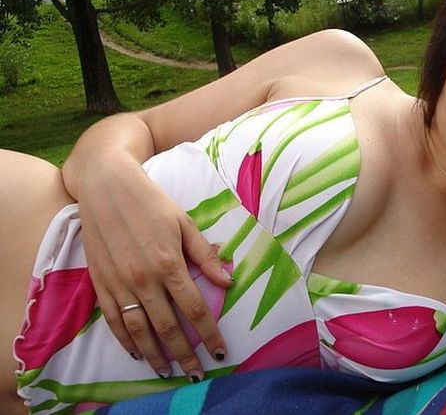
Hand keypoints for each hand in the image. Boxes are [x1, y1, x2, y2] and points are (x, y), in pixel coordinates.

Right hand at [78, 163, 231, 380]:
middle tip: (197, 373)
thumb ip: (204, 254)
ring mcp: (119, 283)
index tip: (219, 351)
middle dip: (184, 353)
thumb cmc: (151, 203)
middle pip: (167, 326)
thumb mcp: (184, 223)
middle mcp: (143, 278)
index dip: (208, 332)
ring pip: (139, 329)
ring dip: (154, 354)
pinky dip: (125, 340)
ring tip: (168, 372)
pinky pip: (113, 320)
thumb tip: (227, 281)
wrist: (107, 188)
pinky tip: (137, 352)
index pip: (194, 307)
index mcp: (168, 263)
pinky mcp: (100, 283)